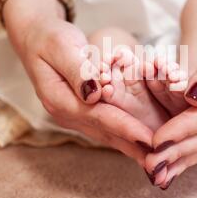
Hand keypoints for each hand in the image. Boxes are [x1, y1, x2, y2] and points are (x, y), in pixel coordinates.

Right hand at [4, 0, 154, 165]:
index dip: (125, 127)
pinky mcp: (80, 111)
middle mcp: (66, 113)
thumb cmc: (49, 38)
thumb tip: (93, 95)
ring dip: (130, 146)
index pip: (98, 116)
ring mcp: (72, 115)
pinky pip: (105, 127)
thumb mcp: (61, 47)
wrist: (36, 37)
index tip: (149, 138)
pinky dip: (123, 136)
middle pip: (104, 132)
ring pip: (106, 134)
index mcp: (59, 99)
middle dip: (133, 145)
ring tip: (156, 158)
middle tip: (160, 159)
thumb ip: (78, 71)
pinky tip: (140, 144)